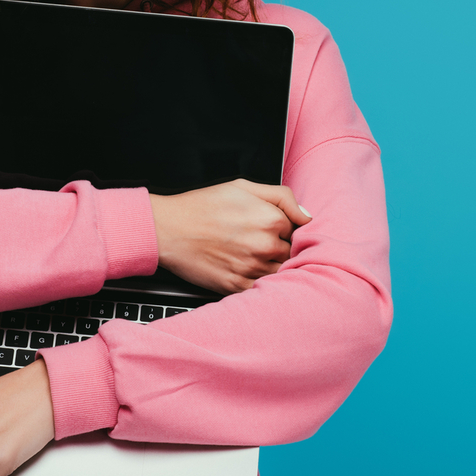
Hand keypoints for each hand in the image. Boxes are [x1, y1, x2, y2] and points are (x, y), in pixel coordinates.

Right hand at [151, 179, 312, 293]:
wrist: (168, 229)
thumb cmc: (203, 206)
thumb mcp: (243, 187)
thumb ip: (282, 197)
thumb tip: (306, 216)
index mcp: (271, 219)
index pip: (298, 230)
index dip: (285, 229)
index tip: (271, 228)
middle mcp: (265, 245)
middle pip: (291, 253)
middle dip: (280, 249)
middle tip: (257, 242)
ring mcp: (251, 268)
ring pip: (279, 272)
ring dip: (271, 266)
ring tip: (248, 254)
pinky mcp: (237, 285)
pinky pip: (261, 288)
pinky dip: (258, 282)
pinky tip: (244, 269)